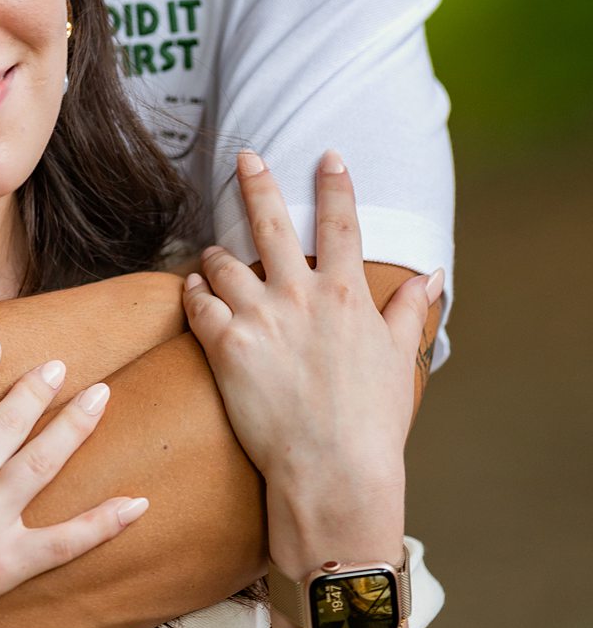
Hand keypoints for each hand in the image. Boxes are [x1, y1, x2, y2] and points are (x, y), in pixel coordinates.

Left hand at [182, 151, 441, 573]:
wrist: (332, 471)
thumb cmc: (371, 422)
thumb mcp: (398, 360)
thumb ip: (409, 310)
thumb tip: (433, 277)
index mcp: (345, 295)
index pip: (339, 224)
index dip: (334, 186)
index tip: (327, 156)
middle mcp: (299, 297)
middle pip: (268, 223)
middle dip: (255, 183)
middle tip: (243, 156)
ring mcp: (259, 318)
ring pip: (223, 262)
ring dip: (216, 255)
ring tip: (213, 256)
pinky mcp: (225, 345)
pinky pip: (198, 302)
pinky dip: (194, 292)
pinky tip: (194, 290)